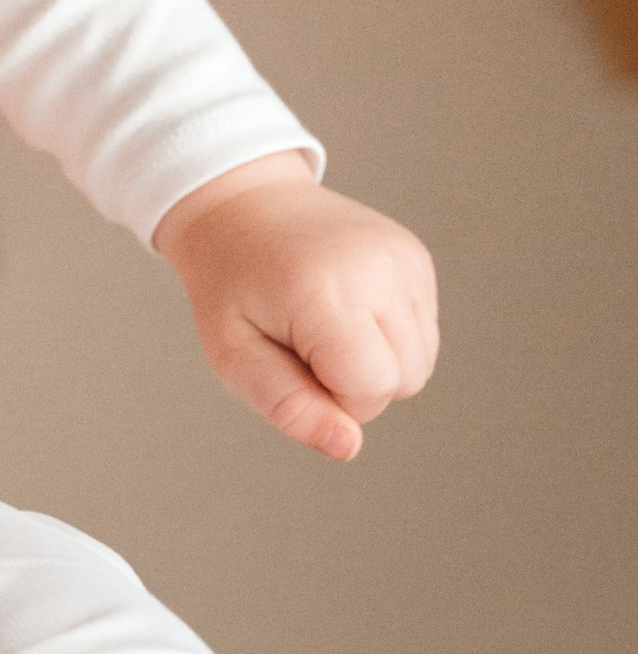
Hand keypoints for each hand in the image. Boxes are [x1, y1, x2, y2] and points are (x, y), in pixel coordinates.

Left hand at [155, 153, 438, 460]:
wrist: (245, 205)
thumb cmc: (231, 286)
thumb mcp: (232, 355)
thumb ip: (288, 406)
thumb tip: (347, 447)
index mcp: (324, 291)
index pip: (371, 388)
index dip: (334, 399)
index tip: (294, 367)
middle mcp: (378, 269)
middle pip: (404, 381)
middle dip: (355, 385)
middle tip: (303, 344)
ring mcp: (404, 259)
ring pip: (420, 363)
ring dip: (374, 363)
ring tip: (323, 325)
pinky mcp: (417, 258)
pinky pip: (422, 334)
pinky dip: (387, 337)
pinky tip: (346, 308)